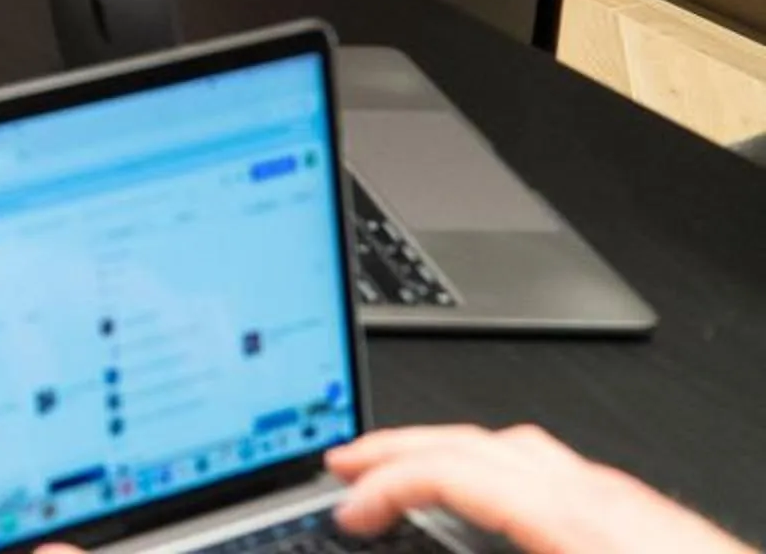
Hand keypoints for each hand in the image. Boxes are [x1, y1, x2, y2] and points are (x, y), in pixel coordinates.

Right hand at [324, 425, 752, 553]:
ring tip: (405, 471)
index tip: (348, 511)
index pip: (453, 473)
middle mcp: (595, 494)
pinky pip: (550, 466)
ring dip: (447, 449)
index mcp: (572, 520)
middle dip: (398, 446)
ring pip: (516, 444)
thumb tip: (428, 543)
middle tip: (342, 464)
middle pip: (475, 440)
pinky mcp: (640, 515)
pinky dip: (494, 466)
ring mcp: (620, 498)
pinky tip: (491, 499)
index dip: (386, 484)